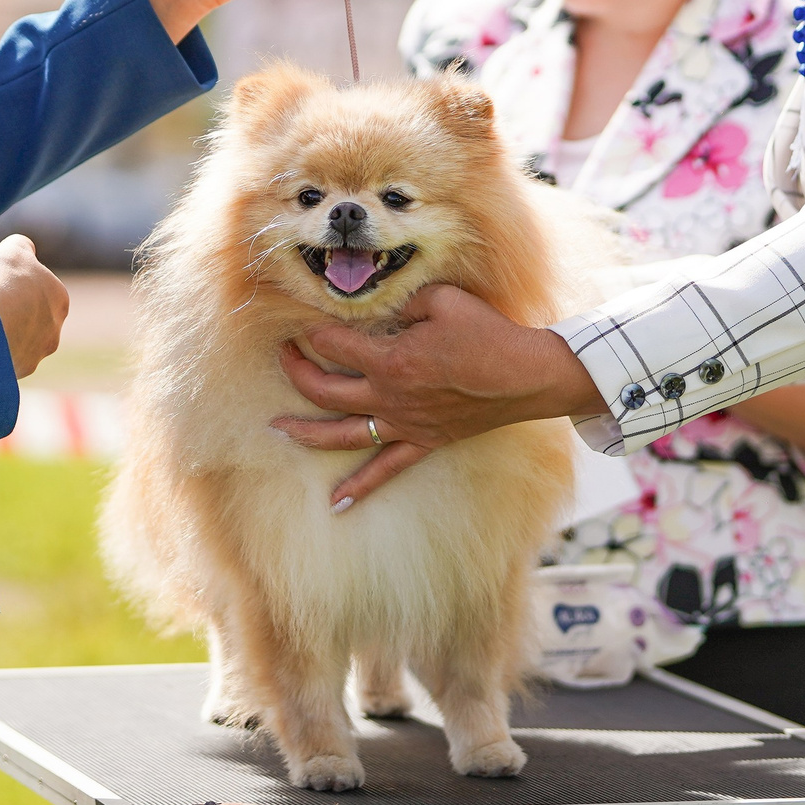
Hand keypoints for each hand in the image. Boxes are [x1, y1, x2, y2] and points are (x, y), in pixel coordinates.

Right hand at [0, 233, 69, 379]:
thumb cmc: (1, 281)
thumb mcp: (12, 248)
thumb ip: (20, 245)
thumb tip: (22, 247)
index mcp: (59, 299)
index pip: (34, 287)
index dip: (10, 280)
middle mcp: (54, 330)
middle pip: (26, 315)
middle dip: (6, 307)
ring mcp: (36, 355)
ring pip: (14, 339)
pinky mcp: (16, 373)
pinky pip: (1, 360)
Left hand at [271, 284, 604, 508]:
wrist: (527, 376)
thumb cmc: (488, 334)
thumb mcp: (443, 299)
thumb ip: (404, 301)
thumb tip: (382, 304)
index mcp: (390, 360)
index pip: (333, 344)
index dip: (312, 331)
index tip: (304, 322)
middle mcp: (389, 397)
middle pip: (323, 390)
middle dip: (294, 372)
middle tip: (281, 357)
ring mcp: (404, 424)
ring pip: (341, 434)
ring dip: (304, 432)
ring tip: (277, 429)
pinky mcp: (423, 441)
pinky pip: (385, 470)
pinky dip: (359, 487)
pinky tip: (335, 504)